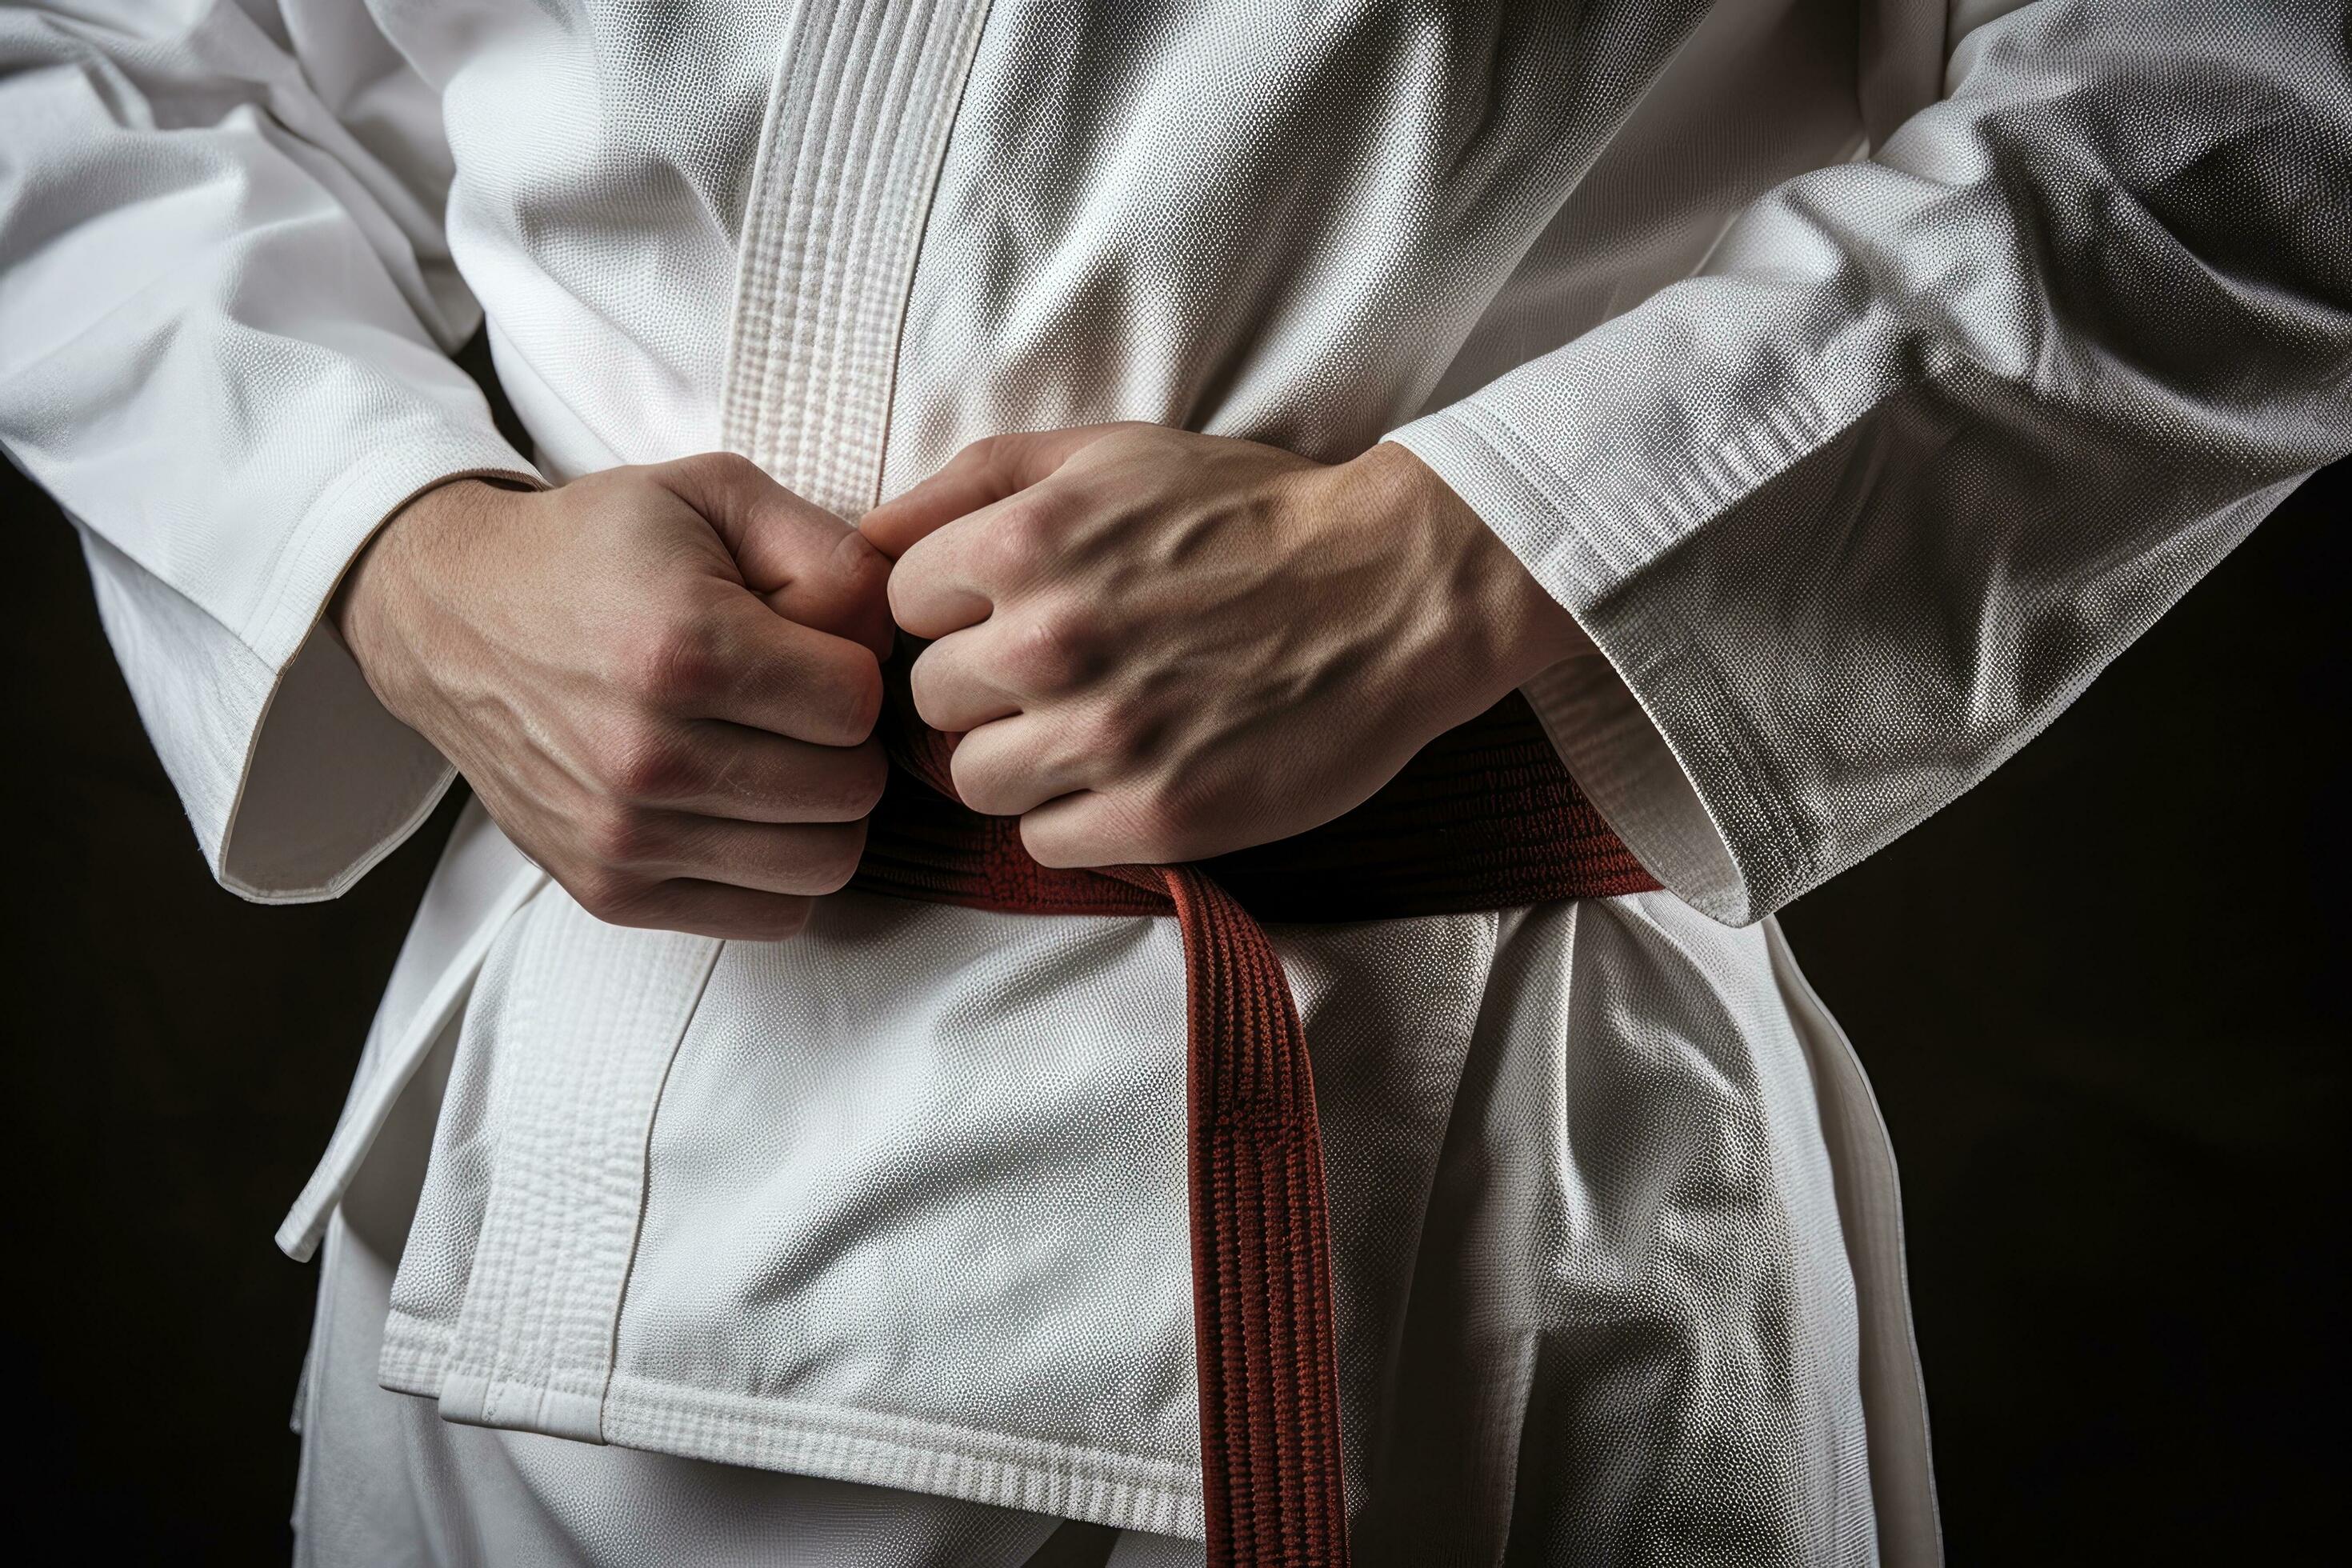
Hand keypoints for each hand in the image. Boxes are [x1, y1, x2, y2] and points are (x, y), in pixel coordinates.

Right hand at [334, 454, 892, 938]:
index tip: (814, 652)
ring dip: (821, 811)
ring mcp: (624, 836)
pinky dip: (778, 868)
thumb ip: (831, 553)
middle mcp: (649, 754)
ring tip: (776, 756)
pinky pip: (772, 916)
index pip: (859, 704)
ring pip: (824, 864)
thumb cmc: (595, 550)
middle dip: (845, 743)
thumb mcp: (717, 495)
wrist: (452, 613)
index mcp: (683, 648)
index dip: (856, 672)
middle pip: (851, 790)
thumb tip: (890, 641)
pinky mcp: (610, 891)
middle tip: (796, 706)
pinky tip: (744, 808)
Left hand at [859, 424, 1589, 866]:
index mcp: (1027, 541)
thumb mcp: (1108, 454)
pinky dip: (1074, 817)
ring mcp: (1104, 735)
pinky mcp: (1157, 815)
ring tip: (1091, 728)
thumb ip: (975, 480)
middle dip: (981, 687)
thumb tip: (864, 536)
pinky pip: (1042, 842)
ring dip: (1018, 759)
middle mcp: (1051, 640)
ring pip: (974, 780)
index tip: (1010, 611)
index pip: (903, 604)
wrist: (1394, 590)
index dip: (955, 609)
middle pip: (929, 699)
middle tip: (1060, 673)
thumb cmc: (1249, 515)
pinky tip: (1127, 773)